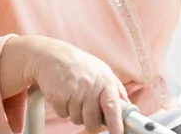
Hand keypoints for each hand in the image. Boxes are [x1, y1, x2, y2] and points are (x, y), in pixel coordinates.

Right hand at [0, 36, 128, 133]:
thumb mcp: (102, 72)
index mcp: (105, 80)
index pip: (112, 106)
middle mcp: (90, 86)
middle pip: (93, 121)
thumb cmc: (80, 65)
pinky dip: (63, 109)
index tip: (117, 133)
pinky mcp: (58, 96)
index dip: (116, 123)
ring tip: (74, 95)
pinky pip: (63, 115)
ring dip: (75, 113)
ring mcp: (73, 91)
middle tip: (87, 110)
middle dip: (91, 122)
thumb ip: (115, 91)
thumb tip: (128, 108)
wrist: (52, 55)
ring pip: (77, 120)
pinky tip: (64, 94)